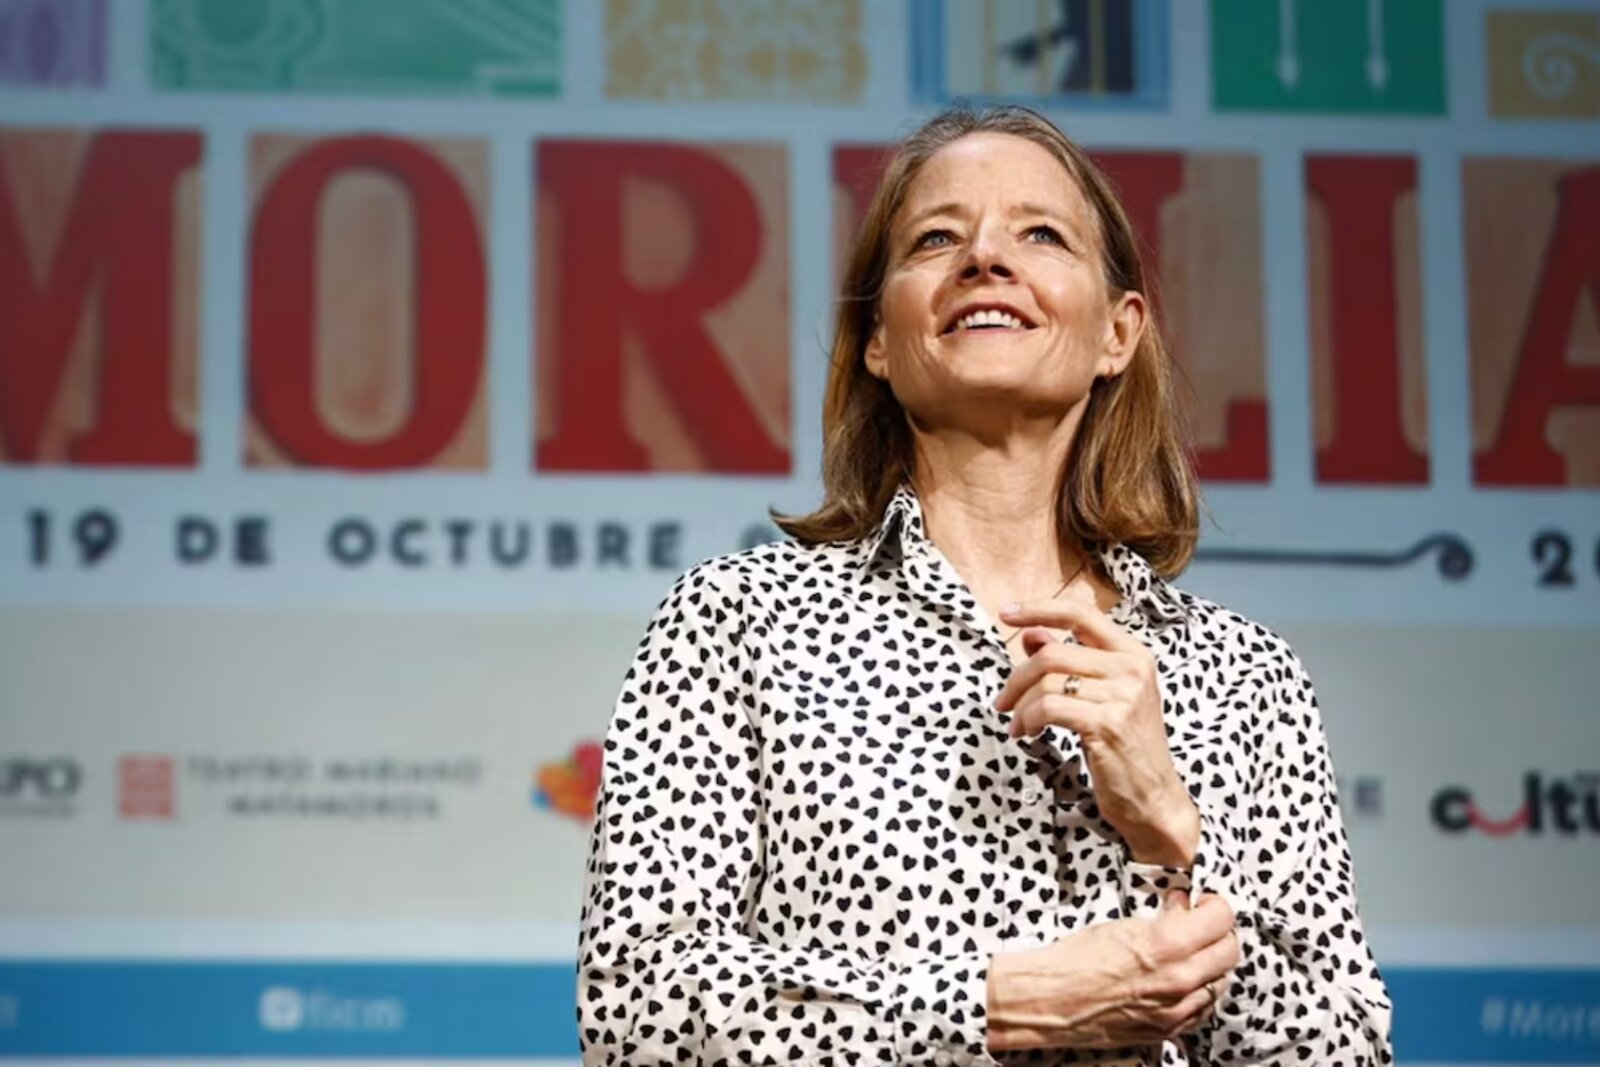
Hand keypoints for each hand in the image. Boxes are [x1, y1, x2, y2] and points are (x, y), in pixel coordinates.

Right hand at [986, 892, 1238, 1051]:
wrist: (1049, 1000)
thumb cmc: (1075, 959)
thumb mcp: (1120, 925)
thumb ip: (1162, 919)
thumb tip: (1184, 908)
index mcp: (1167, 945)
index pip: (1222, 919)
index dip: (1215, 904)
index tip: (1204, 902)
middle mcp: (1180, 980)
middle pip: (1230, 951)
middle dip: (1220, 932)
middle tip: (1202, 923)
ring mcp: (1177, 1010)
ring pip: (1222, 982)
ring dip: (1212, 963)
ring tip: (1190, 952)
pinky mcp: (1168, 1030)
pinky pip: (1204, 1009)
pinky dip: (1201, 991)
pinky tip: (1183, 979)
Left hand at [995, 598, 1197, 865]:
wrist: (1154, 798)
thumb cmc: (1125, 746)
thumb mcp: (1102, 696)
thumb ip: (1069, 662)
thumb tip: (1030, 635)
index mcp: (1133, 653)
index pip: (1080, 613)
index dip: (1039, 609)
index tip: (1007, 614)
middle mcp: (1132, 668)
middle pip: (1052, 654)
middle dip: (1017, 679)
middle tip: (1003, 702)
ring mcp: (1123, 695)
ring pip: (1046, 682)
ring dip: (1020, 705)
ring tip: (1018, 724)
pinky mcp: (1108, 723)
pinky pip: (1049, 708)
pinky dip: (1028, 719)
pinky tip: (1027, 733)